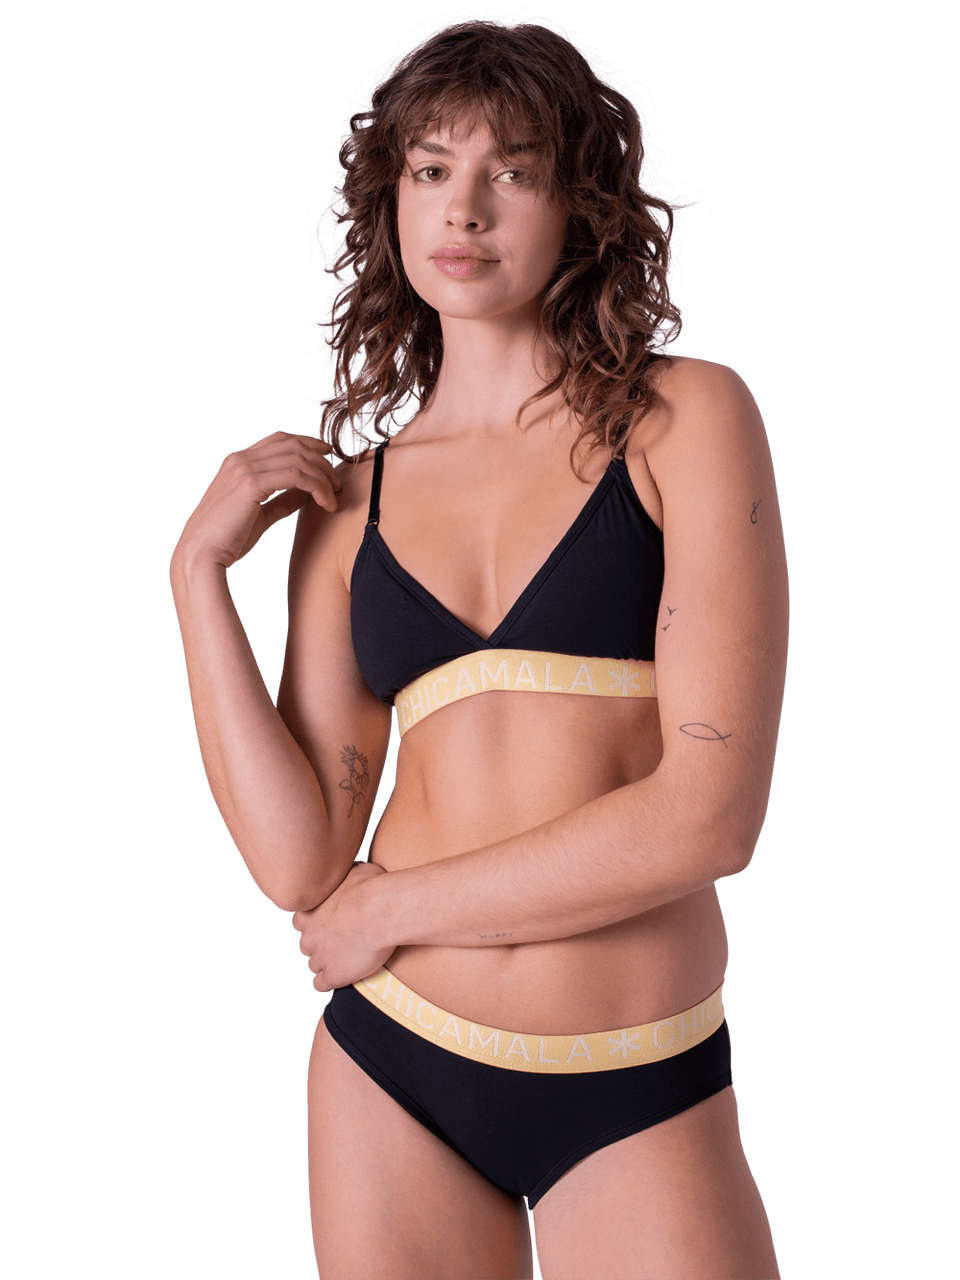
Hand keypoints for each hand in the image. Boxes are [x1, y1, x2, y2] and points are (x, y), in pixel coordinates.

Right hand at [172, 430, 341, 571]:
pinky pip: (296, 475)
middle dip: (321, 461)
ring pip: (298, 459)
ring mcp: (244, 468)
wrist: (202, 554)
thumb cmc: (228, 539)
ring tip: (333, 497)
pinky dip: (316, 486)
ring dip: (322, 476)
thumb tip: (306, 494)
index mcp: (239, 462)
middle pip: (293, 445)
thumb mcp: (261, 515)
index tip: (328, 456)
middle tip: (337, 482)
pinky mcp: (251, 484)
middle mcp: (241, 459)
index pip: (280, 440)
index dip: (308, 443)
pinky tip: (324, 502)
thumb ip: (282, 500)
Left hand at [291, 862, 392, 992]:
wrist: (380, 912)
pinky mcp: (333, 975)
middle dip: (320, 943)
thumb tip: (348, 871)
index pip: (300, 921)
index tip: (331, 921)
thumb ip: (343, 877)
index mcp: (308, 911)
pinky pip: (321, 984)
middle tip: (341, 939)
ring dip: (326, 962)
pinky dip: (330, 980)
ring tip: (345, 958)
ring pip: (314, 965)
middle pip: (306, 944)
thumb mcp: (353, 871)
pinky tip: (344, 974)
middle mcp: (309, 935)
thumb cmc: (370, 887)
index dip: (316, 922)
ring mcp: (319, 957)